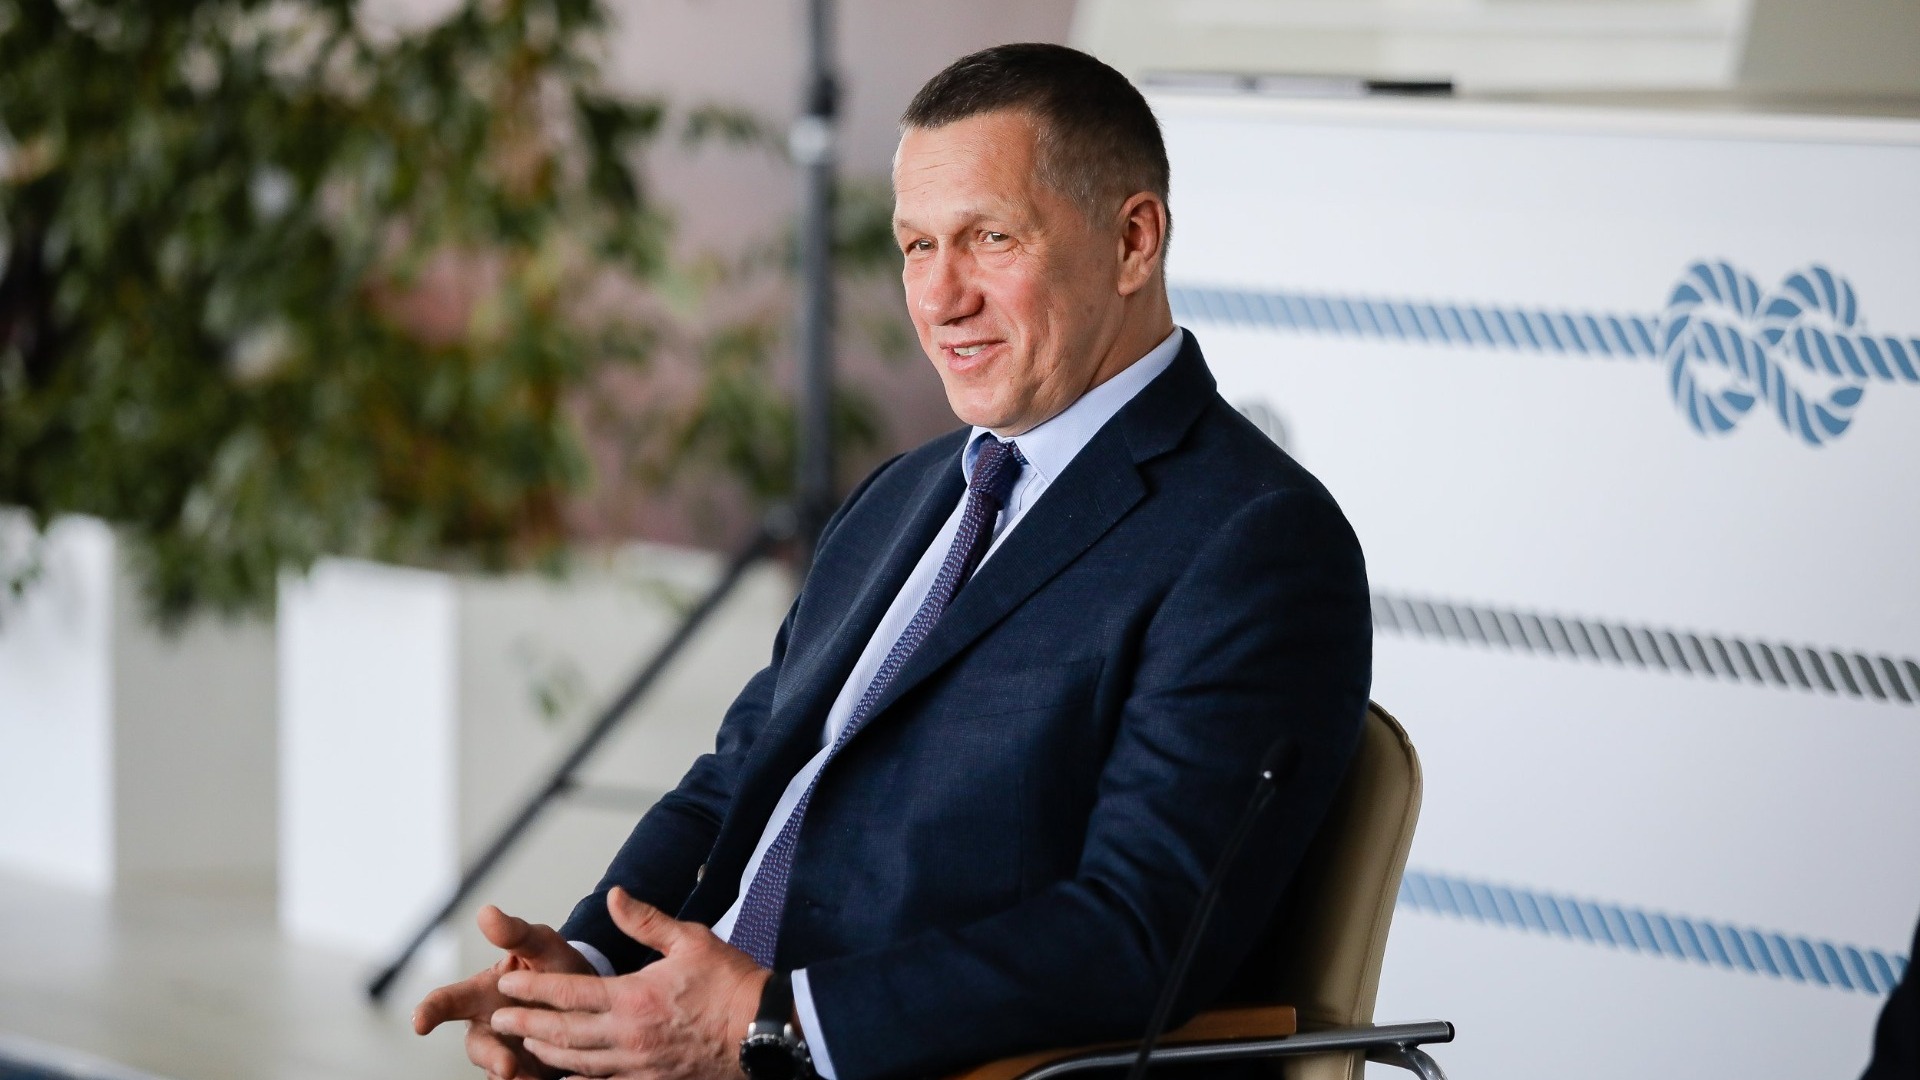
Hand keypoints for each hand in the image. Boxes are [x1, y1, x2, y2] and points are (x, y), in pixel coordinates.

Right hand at [414, 904, 595, 1078]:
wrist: (591, 995)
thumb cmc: (554, 965)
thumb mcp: (541, 945)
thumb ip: (515, 934)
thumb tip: (486, 912)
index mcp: (481, 995)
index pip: (447, 1002)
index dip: (429, 1012)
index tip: (419, 1022)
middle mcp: (488, 1028)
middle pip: (477, 1047)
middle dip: (490, 1057)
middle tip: (506, 1066)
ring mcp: (508, 1053)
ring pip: (500, 1072)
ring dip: (513, 1075)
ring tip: (527, 1075)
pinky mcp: (530, 1073)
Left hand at [492, 886, 769, 1079]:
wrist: (765, 1029)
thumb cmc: (731, 983)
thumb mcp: (690, 939)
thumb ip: (646, 921)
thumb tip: (615, 897)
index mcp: (634, 997)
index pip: (569, 992)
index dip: (534, 988)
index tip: (507, 983)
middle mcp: (629, 1035)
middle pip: (563, 1034)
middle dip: (527, 1026)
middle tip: (499, 1021)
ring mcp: (639, 1064)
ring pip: (578, 1064)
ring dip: (547, 1054)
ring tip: (525, 1045)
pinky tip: (565, 1076)